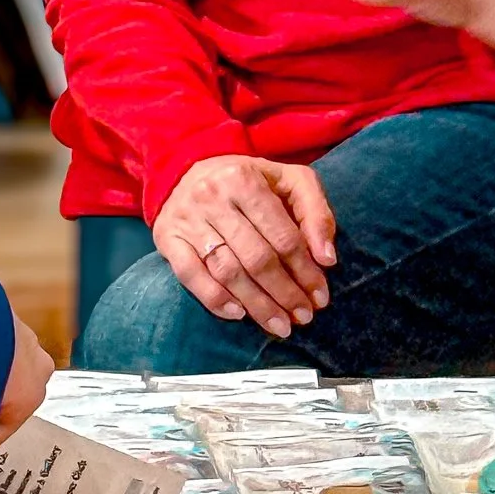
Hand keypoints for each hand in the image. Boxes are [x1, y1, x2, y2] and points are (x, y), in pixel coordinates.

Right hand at [154, 155, 335, 338]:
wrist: (186, 168)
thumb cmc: (248, 179)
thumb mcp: (289, 180)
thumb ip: (316, 213)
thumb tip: (327, 258)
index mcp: (246, 179)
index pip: (283, 236)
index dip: (305, 271)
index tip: (320, 298)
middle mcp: (213, 198)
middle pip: (256, 258)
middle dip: (285, 293)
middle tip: (303, 317)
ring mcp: (187, 219)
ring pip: (227, 272)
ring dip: (257, 304)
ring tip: (279, 325)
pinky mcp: (167, 238)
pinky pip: (190, 276)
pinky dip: (215, 299)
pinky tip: (238, 314)